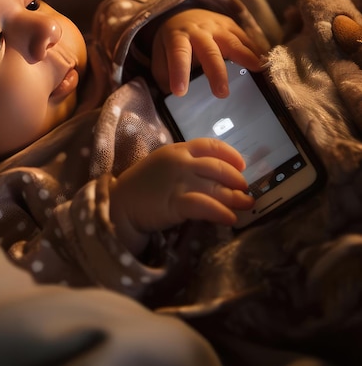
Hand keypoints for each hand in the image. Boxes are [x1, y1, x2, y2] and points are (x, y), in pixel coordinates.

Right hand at [109, 138, 253, 253]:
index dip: (231, 155)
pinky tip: (230, 219)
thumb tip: (213, 177)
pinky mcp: (177, 202)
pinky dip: (222, 213)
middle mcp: (181, 162)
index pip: (211, 145)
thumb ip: (185, 166)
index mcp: (177, 150)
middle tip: (245, 190)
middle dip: (237, 180)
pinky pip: (207, 206)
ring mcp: (179, 181)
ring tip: (246, 206)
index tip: (242, 166)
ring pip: (217, 188)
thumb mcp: (162, 165)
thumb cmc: (140, 186)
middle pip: (219, 168)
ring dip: (236, 198)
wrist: (119, 204)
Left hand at [152, 8, 265, 97]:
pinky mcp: (232, 26)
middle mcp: (199, 30)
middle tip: (221, 94)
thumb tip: (175, 97)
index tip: (179, 92)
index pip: (178, 54)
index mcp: (177, 38)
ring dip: (246, 57)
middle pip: (209, 51)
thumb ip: (165, 75)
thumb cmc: (172, 44)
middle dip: (216, 72)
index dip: (179, 72)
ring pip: (232, 41)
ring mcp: (217, 26)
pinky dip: (256, 51)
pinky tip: (265, 64)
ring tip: (257, 72)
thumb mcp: (161, 56)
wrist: (183, 15)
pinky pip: (246, 38)